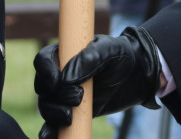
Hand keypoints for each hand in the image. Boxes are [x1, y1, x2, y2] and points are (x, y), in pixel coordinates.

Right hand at [35, 27, 160, 138]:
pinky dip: (49, 131)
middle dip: (55, 96)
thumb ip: (89, 58)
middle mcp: (60, 74)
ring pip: (46, 106)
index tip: (56, 82)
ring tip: (71, 117)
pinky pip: (53, 124)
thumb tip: (66, 78)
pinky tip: (50, 136)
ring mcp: (64, 95)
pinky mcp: (72, 114)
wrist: (137, 76)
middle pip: (43, 87)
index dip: (45, 71)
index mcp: (65, 54)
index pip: (43, 60)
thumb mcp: (109, 50)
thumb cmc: (122, 57)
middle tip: (78, 98)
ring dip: (54, 114)